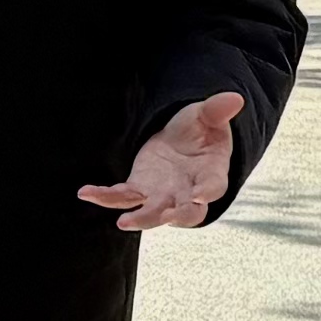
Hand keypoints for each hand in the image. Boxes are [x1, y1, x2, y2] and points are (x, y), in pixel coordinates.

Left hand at [83, 90, 246, 233]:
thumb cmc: (201, 130)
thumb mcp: (208, 116)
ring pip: (151, 212)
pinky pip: (121, 197)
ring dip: (138, 218)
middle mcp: (187, 193)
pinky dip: (105, 196)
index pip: (212, 187)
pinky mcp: (139, 189)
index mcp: (211, 175)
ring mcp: (162, 195)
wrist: (182, 141)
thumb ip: (217, 110)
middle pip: (184, 212)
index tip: (200, 197)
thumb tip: (234, 98)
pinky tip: (86, 192)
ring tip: (123, 222)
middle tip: (164, 217)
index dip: (207, 193)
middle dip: (173, 216)